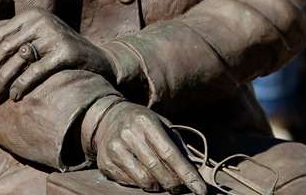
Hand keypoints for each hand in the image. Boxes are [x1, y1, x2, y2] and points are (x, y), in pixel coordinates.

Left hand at [0, 8, 115, 103]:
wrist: (98, 59)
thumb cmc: (60, 50)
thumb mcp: (37, 36)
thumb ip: (14, 32)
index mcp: (30, 15)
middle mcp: (41, 20)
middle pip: (3, 48)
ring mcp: (54, 35)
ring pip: (16, 60)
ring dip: (1, 82)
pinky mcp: (65, 52)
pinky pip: (35, 71)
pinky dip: (22, 85)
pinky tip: (15, 97)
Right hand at [91, 102, 206, 193]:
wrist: (109, 117)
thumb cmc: (143, 123)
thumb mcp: (162, 124)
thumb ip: (178, 145)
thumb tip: (195, 170)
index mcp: (146, 121)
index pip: (170, 153)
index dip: (187, 174)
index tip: (201, 189)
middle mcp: (128, 134)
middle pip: (157, 170)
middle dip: (174, 184)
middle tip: (181, 188)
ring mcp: (114, 148)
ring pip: (144, 180)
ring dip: (158, 186)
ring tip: (161, 180)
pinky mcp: (105, 162)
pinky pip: (130, 183)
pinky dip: (141, 184)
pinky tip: (143, 174)